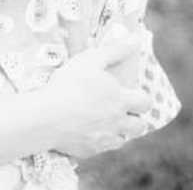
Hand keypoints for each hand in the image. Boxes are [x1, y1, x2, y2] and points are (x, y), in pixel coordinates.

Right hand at [45, 36, 150, 158]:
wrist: (46, 117)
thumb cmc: (68, 85)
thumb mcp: (90, 60)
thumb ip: (114, 50)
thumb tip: (136, 40)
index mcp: (120, 99)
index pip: (145, 102)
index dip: (142, 99)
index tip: (133, 95)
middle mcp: (118, 122)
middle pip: (139, 126)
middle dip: (135, 119)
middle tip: (122, 112)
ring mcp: (105, 139)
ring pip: (122, 140)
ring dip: (118, 132)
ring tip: (105, 123)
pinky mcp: (90, 151)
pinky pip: (100, 148)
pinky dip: (97, 141)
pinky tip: (85, 132)